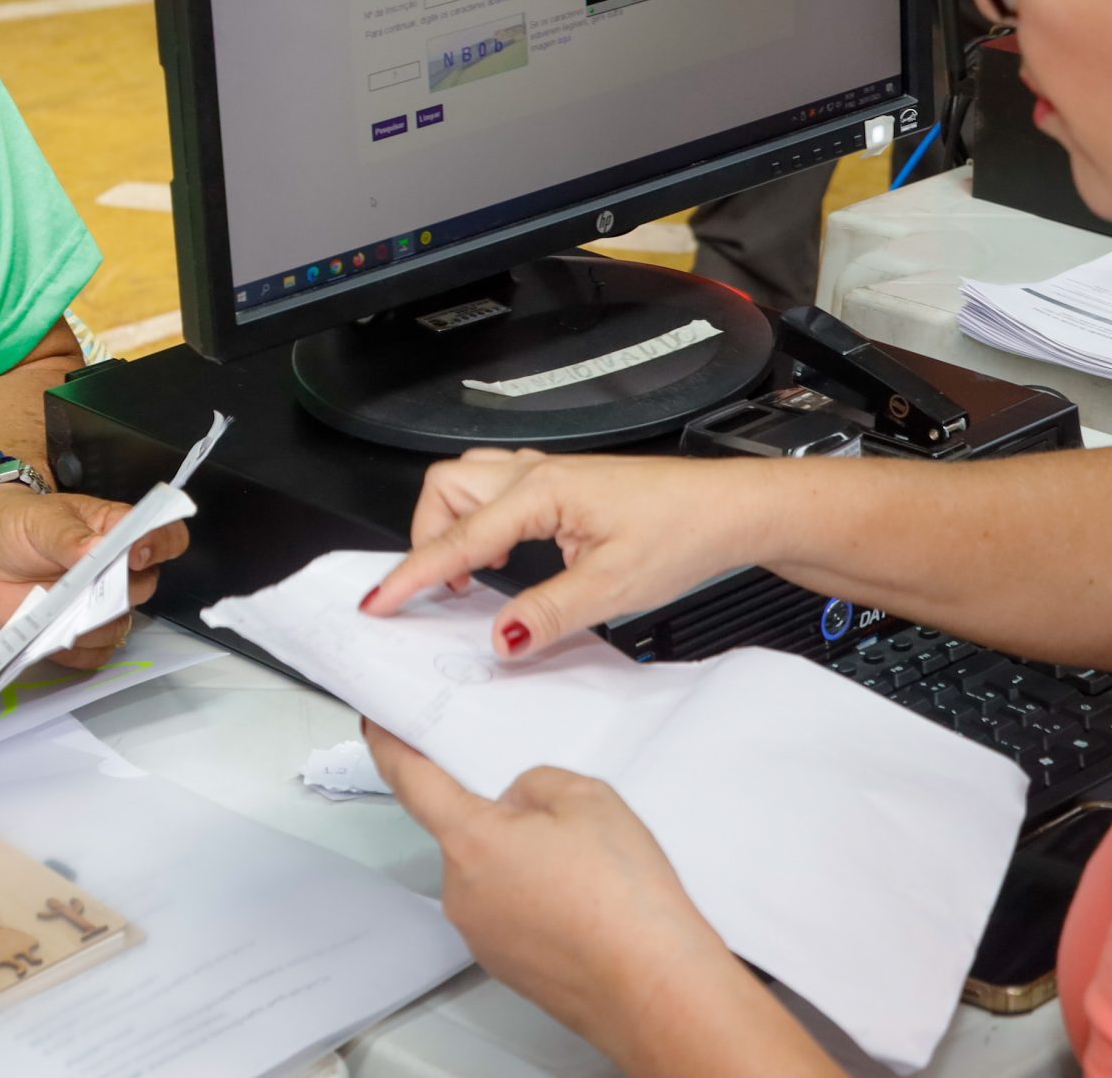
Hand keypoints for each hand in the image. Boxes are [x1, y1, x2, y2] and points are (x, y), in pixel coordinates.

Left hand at [0, 484, 191, 668]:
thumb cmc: (22, 525)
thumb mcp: (43, 521)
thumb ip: (70, 536)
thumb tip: (96, 549)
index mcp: (119, 531)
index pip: (166, 536)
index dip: (162, 546)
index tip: (136, 554)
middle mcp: (118, 570)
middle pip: (144, 587)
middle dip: (117, 589)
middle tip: (82, 583)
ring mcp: (99, 604)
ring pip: (120, 625)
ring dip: (93, 623)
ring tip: (58, 609)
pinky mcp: (79, 635)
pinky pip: (96, 654)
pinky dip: (78, 651)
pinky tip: (54, 634)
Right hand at [362, 449, 761, 654]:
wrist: (730, 509)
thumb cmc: (686, 530)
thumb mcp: (613, 587)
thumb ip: (547, 614)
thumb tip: (499, 638)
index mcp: (542, 491)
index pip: (457, 538)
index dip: (412, 574)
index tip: (380, 602)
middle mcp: (539, 473)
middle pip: (445, 489)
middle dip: (424, 538)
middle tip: (431, 592)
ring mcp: (549, 474)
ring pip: (467, 483)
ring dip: (450, 526)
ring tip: (459, 578)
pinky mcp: (563, 485)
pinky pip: (496, 491)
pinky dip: (478, 522)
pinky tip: (497, 557)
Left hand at [364, 724, 731, 1061]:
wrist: (657, 990)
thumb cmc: (624, 902)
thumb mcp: (586, 798)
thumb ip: (534, 784)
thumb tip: (517, 805)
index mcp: (470, 841)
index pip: (411, 780)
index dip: (389, 746)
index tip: (376, 727)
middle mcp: (463, 892)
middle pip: (466, 830)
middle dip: (504, 817)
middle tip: (563, 821)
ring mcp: (483, 934)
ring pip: (492, 872)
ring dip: (525, 862)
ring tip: (587, 872)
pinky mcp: (507, 963)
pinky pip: (510, 911)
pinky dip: (539, 900)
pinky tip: (585, 904)